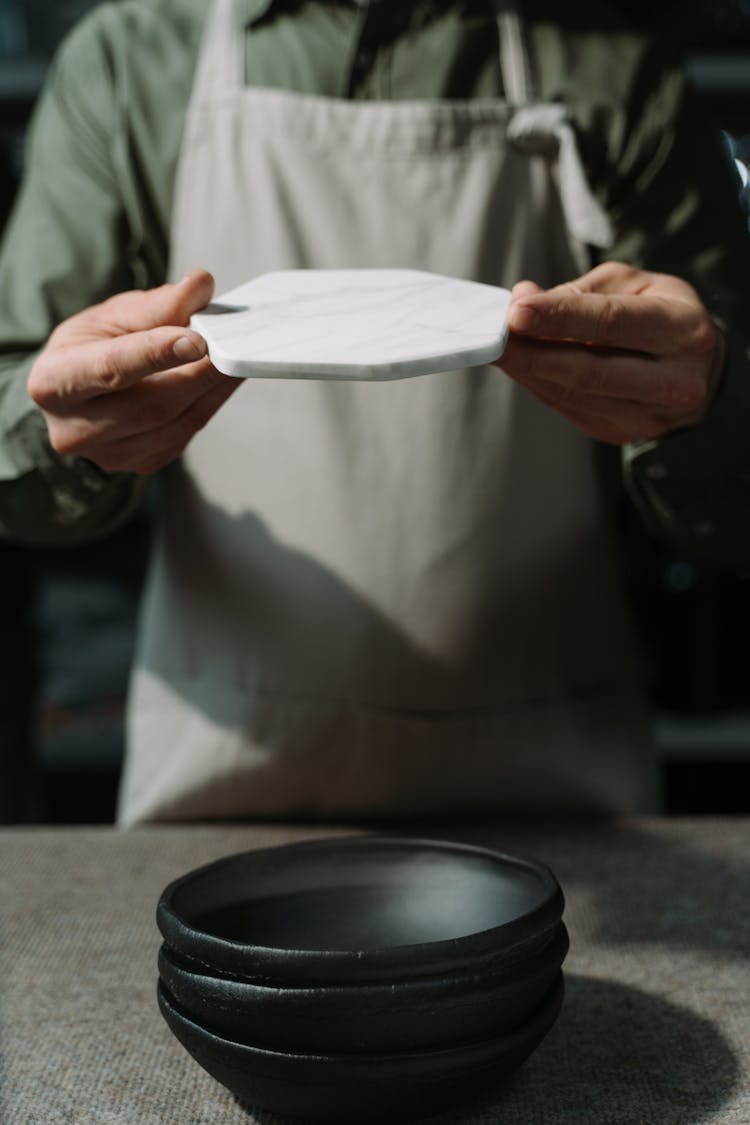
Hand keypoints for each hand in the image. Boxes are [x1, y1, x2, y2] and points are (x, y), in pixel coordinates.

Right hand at [28, 270, 240, 473]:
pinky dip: (207, 406)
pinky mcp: (139, 465)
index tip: (198, 340)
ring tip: (234, 360)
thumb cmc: (91, 347)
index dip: (157, 355)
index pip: (111, 369)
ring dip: (212, 391)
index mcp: (54, 383)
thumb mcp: (112, 316)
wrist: (78, 392)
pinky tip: (218, 383)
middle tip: (234, 348)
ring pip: (175, 425)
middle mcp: (74, 429)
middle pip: (152, 405)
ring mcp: (108, 455)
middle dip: (200, 374)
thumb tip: (201, 286)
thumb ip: (157, 304)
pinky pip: (184, 436)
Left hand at [499, 261, 724, 444]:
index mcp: (684, 330)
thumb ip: (579, 294)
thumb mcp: (633, 286)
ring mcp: (650, 415)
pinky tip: (520, 367)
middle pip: (590, 371)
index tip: (516, 312)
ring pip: (575, 395)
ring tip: (497, 348)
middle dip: (533, 353)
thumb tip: (523, 298)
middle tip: (494, 337)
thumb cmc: (662, 316)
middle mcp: (675, 380)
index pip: (612, 323)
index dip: (559, 318)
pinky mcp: (623, 433)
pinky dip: (539, 385)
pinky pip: (568, 408)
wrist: (698, 369)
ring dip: (527, 372)